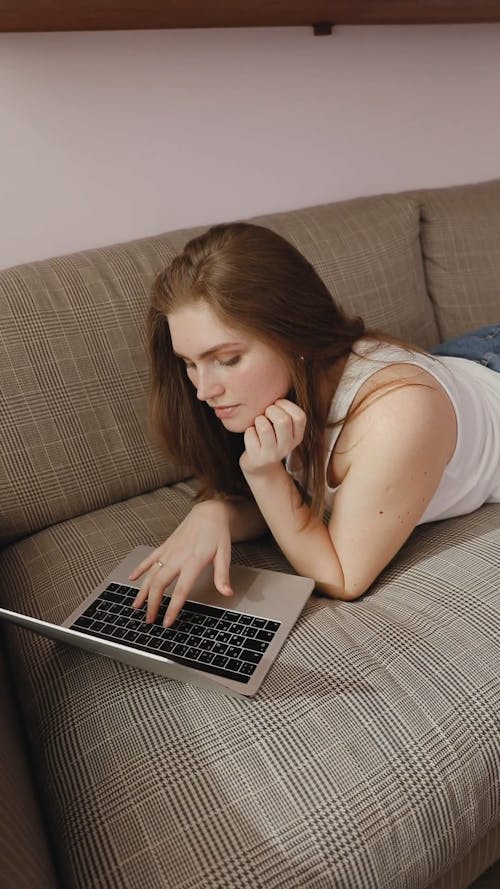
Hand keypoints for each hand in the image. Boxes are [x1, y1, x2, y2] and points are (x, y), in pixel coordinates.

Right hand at [128, 501, 233, 626]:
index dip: (172, 608)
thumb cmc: (217, 534)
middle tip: (149, 620)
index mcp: (193, 561)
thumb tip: (227, 593)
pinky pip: (149, 559)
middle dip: (152, 604)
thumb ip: (223, 575)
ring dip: (142, 591)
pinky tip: (132, 579)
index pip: (180, 590)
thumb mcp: (224, 554)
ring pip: (150, 574)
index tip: (167, 622)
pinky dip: (139, 569)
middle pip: (159, 584)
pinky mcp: (165, 546)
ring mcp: (168, 551)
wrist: (209, 513)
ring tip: (136, 606)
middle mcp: (177, 557)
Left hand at [239, 398, 305, 476]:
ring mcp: (273, 454)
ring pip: (264, 427)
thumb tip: (272, 384)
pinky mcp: (258, 458)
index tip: (277, 405)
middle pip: (282, 420)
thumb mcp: (281, 427)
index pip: (299, 416)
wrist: (259, 466)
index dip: (286, 405)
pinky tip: (251, 437)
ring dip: (258, 421)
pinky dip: (248, 431)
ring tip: (258, 425)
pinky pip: (250, 434)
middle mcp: (288, 446)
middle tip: (266, 414)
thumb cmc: (269, 437)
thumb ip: (282, 411)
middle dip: (270, 411)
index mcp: (297, 436)